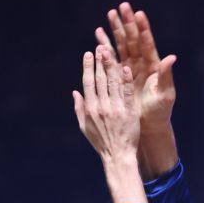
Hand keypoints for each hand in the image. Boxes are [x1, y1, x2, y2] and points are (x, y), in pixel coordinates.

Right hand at [73, 46, 147, 202]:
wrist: (117, 156)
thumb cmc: (101, 142)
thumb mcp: (84, 127)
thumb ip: (79, 109)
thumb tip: (75, 92)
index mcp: (90, 109)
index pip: (88, 83)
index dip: (88, 67)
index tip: (88, 54)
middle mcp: (101, 107)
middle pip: (99, 79)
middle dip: (99, 61)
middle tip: (99, 46)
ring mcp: (115, 109)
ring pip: (112, 82)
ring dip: (111, 65)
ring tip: (110, 51)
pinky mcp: (128, 112)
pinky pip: (127, 93)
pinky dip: (126, 80)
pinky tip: (125, 68)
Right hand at [97, 1, 176, 134]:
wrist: (149, 125)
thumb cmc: (160, 111)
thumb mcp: (165, 94)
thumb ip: (166, 76)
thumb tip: (171, 58)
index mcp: (153, 65)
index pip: (147, 43)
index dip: (143, 29)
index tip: (138, 14)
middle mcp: (141, 63)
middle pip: (133, 39)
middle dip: (127, 23)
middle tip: (122, 6)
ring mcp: (129, 67)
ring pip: (121, 45)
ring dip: (115, 30)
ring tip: (110, 14)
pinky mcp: (119, 75)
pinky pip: (111, 57)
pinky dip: (105, 46)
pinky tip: (99, 34)